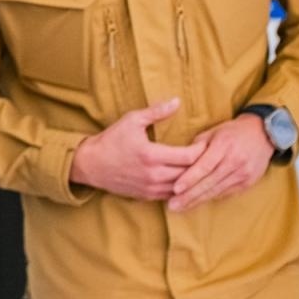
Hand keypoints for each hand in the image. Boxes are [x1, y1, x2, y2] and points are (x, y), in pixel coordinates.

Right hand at [68, 98, 202, 199]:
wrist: (91, 164)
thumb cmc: (111, 140)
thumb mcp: (132, 120)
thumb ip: (156, 112)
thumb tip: (177, 101)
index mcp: (151, 155)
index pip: (188, 157)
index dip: (201, 150)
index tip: (205, 143)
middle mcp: (153, 175)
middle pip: (189, 174)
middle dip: (200, 165)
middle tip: (208, 155)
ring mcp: (150, 188)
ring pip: (182, 187)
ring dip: (191, 178)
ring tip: (199, 167)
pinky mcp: (146, 196)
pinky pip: (171, 195)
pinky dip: (180, 187)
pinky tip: (184, 179)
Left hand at [167, 114, 275, 212]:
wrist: (262, 134)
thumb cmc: (231, 132)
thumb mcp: (213, 132)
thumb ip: (196, 147)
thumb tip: (178, 161)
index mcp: (224, 145)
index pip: (205, 166)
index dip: (190, 178)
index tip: (175, 189)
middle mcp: (235, 161)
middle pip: (209, 182)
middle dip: (189, 196)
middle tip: (173, 205)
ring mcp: (243, 173)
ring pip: (217, 191)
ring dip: (197, 201)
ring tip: (180, 207)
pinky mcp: (248, 182)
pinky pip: (226, 193)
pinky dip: (210, 198)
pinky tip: (197, 203)